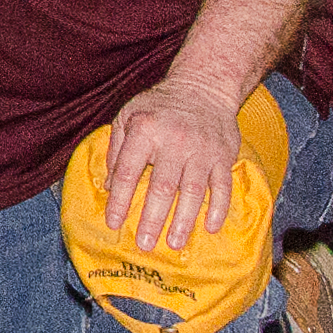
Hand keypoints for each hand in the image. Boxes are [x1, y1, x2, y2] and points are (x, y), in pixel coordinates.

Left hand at [103, 77, 245, 250]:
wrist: (202, 88)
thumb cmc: (158, 106)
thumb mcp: (127, 116)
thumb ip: (116, 149)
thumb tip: (109, 186)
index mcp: (144, 130)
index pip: (128, 171)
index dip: (120, 200)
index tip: (114, 223)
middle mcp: (173, 140)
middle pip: (161, 187)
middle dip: (152, 219)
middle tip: (144, 244)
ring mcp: (201, 150)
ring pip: (192, 192)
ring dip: (183, 221)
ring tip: (174, 243)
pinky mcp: (223, 156)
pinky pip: (222, 188)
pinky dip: (217, 209)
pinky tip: (210, 228)